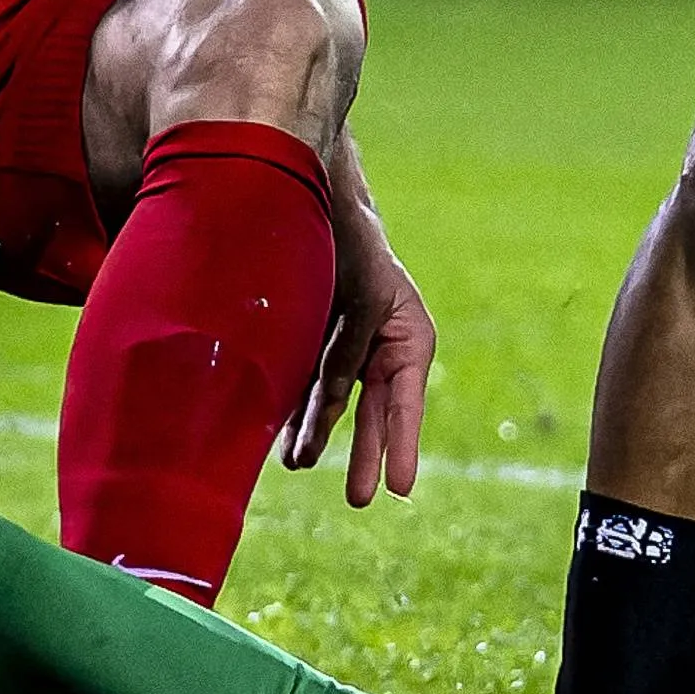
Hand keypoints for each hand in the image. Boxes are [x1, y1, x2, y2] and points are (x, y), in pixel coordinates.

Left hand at [287, 142, 432, 504]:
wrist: (310, 193)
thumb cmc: (347, 241)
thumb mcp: (357, 299)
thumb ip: (344, 354)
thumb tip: (329, 409)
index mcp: (408, 334)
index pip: (407, 398)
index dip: (401, 443)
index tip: (400, 487)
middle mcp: (384, 345)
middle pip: (376, 410)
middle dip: (365, 454)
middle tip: (361, 500)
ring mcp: (351, 345)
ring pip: (339, 402)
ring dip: (320, 435)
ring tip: (299, 465)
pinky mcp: (320, 342)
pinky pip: (314, 385)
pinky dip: (301, 412)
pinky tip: (285, 444)